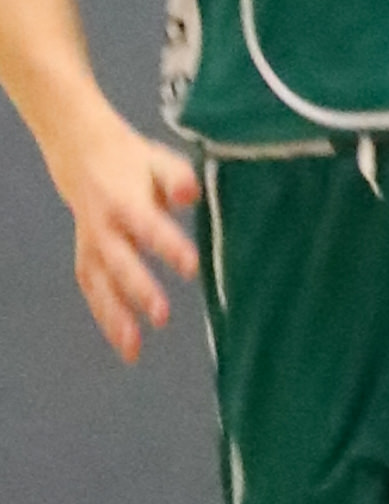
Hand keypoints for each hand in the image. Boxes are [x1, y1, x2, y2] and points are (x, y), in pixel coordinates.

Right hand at [54, 120, 198, 365]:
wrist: (82, 153)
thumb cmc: (134, 162)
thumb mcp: (159, 160)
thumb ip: (177, 178)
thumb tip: (189, 194)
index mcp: (125, 201)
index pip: (148, 225)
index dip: (168, 245)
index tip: (191, 267)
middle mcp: (104, 227)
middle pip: (119, 262)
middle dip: (139, 290)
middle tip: (162, 315)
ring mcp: (92, 244)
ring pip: (99, 284)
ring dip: (114, 317)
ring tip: (134, 350)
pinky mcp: (87, 256)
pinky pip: (93, 290)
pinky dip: (105, 317)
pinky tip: (125, 345)